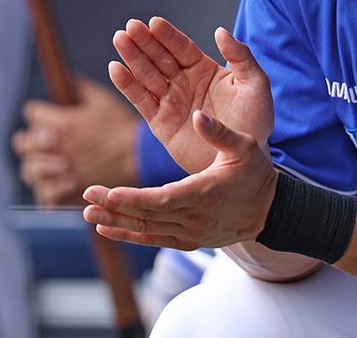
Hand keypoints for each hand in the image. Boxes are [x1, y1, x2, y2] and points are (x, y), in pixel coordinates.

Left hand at [12, 75, 138, 206]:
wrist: (140, 156)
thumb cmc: (122, 127)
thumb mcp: (103, 100)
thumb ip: (80, 87)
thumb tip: (66, 80)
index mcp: (64, 124)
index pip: (31, 113)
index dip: (38, 111)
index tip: (45, 113)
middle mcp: (58, 149)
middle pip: (24, 143)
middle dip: (31, 137)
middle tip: (42, 138)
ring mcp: (62, 172)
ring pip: (30, 170)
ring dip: (35, 164)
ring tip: (45, 161)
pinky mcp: (70, 191)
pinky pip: (44, 195)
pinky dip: (45, 190)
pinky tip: (53, 183)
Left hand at [83, 109, 277, 250]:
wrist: (270, 210)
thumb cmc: (256, 173)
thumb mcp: (246, 146)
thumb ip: (220, 133)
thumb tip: (197, 116)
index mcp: (206, 191)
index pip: (165, 198)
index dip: (135, 198)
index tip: (110, 193)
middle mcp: (195, 217)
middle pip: (148, 215)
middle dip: (114, 206)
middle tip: (87, 195)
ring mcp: (190, 232)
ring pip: (147, 230)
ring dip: (115, 223)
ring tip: (87, 213)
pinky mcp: (187, 240)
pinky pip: (153, 240)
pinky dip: (129, 235)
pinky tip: (106, 229)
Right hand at [108, 17, 272, 174]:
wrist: (246, 159)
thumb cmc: (254, 122)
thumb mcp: (255, 85)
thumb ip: (241, 57)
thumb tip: (219, 31)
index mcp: (205, 70)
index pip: (182, 47)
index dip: (168, 35)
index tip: (154, 22)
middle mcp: (184, 83)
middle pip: (160, 57)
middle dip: (145, 41)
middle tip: (130, 26)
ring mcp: (171, 102)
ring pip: (147, 75)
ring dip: (132, 58)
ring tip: (120, 39)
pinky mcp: (161, 124)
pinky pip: (142, 101)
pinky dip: (128, 86)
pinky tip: (116, 68)